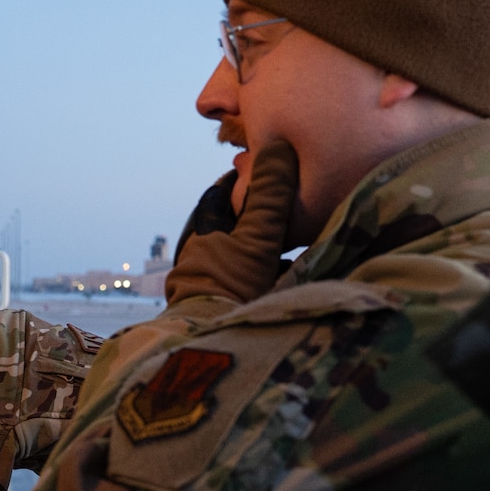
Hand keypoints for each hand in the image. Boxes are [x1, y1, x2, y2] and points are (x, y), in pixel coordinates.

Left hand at [166, 139, 299, 304]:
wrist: (207, 344)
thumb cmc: (230, 286)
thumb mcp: (258, 239)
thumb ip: (270, 198)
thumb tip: (280, 146)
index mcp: (203, 234)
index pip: (217, 198)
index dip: (237, 183)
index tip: (259, 173)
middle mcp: (198, 258)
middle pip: (229, 231)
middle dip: (253, 223)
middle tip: (284, 215)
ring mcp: (204, 288)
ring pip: (235, 261)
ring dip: (259, 256)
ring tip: (290, 254)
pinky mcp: (212, 313)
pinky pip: (238, 289)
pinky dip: (258, 284)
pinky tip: (280, 290)